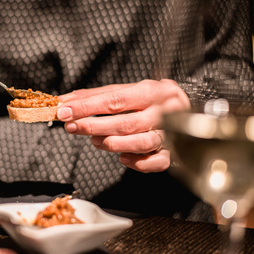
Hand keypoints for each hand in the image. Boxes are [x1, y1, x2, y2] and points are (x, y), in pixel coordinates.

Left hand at [56, 79, 190, 172]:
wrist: (188, 109)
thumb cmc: (150, 100)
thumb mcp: (125, 91)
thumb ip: (95, 97)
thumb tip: (64, 100)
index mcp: (150, 91)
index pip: (114, 100)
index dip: (87, 106)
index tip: (65, 111)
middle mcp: (164, 111)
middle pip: (126, 122)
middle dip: (94, 126)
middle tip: (72, 127)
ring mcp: (171, 133)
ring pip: (143, 143)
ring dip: (114, 144)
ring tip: (95, 141)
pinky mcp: (175, 153)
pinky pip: (158, 162)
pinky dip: (138, 163)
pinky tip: (123, 158)